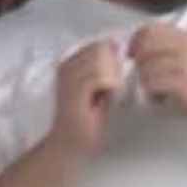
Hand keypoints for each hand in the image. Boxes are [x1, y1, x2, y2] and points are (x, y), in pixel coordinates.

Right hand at [50, 38, 125, 155]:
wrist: (70, 142)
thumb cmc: (89, 117)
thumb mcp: (104, 87)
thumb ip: (110, 66)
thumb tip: (119, 46)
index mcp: (73, 61)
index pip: (101, 44)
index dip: (114, 61)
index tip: (112, 83)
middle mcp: (67, 65)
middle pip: (102, 48)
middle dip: (114, 68)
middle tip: (110, 91)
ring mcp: (67, 77)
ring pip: (102, 60)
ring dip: (112, 78)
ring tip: (106, 96)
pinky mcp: (71, 90)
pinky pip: (100, 77)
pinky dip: (110, 87)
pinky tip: (105, 99)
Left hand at [129, 23, 186, 131]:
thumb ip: (171, 47)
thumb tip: (136, 47)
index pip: (150, 30)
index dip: (136, 41)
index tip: (134, 54)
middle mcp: (185, 47)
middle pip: (144, 47)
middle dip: (139, 63)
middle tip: (146, 77)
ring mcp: (183, 64)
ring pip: (145, 68)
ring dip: (147, 83)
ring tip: (159, 92)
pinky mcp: (181, 83)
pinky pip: (151, 84)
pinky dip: (152, 95)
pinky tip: (162, 99)